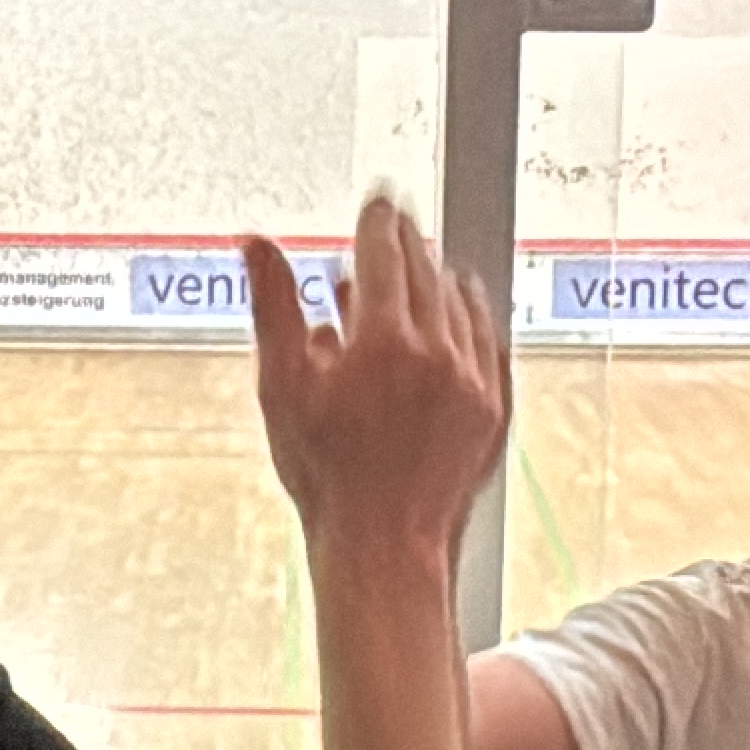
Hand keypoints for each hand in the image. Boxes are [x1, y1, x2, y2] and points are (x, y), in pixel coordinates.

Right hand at [243, 195, 508, 557]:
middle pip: (426, 268)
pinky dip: (468, 314)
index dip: (377, 220)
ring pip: (460, 299)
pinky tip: (454, 310)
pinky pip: (487, 338)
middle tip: (393, 225)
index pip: (386, 250)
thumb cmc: (324, 476)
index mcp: (385, 339)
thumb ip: (273, 305)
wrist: (384, 546)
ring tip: (418, 265)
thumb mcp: (282, 387)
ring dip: (437, 275)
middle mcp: (438, 351)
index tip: (375, 203)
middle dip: (407, 241)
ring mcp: (474, 379)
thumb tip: (255, 242)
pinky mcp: (495, 406)